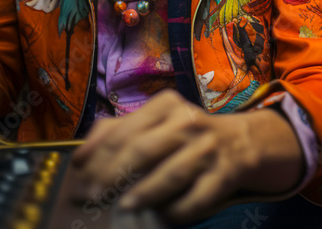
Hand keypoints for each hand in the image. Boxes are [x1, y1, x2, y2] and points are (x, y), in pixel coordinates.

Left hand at [70, 90, 303, 223]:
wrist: (243, 142)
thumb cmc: (186, 136)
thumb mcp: (157, 123)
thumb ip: (117, 132)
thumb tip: (81, 157)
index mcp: (166, 105)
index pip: (124, 130)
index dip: (97, 156)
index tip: (77, 177)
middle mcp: (188, 121)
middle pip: (143, 150)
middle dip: (112, 177)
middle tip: (91, 197)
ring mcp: (209, 147)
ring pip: (171, 173)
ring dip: (144, 193)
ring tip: (123, 206)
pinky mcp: (226, 173)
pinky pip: (197, 197)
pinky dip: (176, 210)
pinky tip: (161, 215)